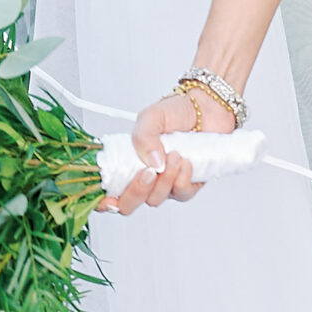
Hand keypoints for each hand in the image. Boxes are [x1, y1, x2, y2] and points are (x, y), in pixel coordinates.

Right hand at [94, 86, 235, 214]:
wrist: (208, 108)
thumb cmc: (176, 112)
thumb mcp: (151, 116)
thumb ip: (143, 136)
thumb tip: (152, 162)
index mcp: (127, 162)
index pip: (108, 191)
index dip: (104, 201)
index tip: (108, 198)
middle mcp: (144, 176)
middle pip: (129, 204)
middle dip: (137, 192)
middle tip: (149, 171)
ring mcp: (165, 183)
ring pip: (156, 200)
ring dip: (165, 180)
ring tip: (175, 154)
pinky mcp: (187, 184)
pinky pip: (181, 194)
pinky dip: (183, 180)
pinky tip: (186, 162)